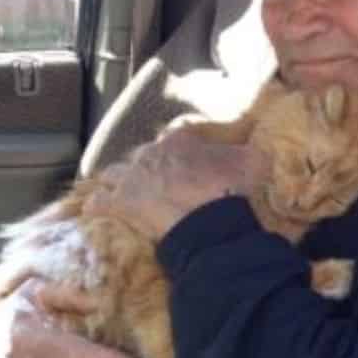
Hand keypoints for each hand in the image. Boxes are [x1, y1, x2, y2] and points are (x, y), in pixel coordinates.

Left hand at [85, 127, 266, 241]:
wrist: (208, 221)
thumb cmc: (231, 188)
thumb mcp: (253, 161)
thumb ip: (252, 148)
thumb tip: (261, 138)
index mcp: (180, 140)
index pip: (176, 136)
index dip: (181, 148)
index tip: (188, 160)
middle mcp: (150, 153)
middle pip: (141, 154)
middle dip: (147, 165)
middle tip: (158, 180)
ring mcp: (131, 177)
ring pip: (113, 173)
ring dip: (118, 181)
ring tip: (124, 191)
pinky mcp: (118, 203)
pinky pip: (97, 202)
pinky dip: (97, 206)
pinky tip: (96, 211)